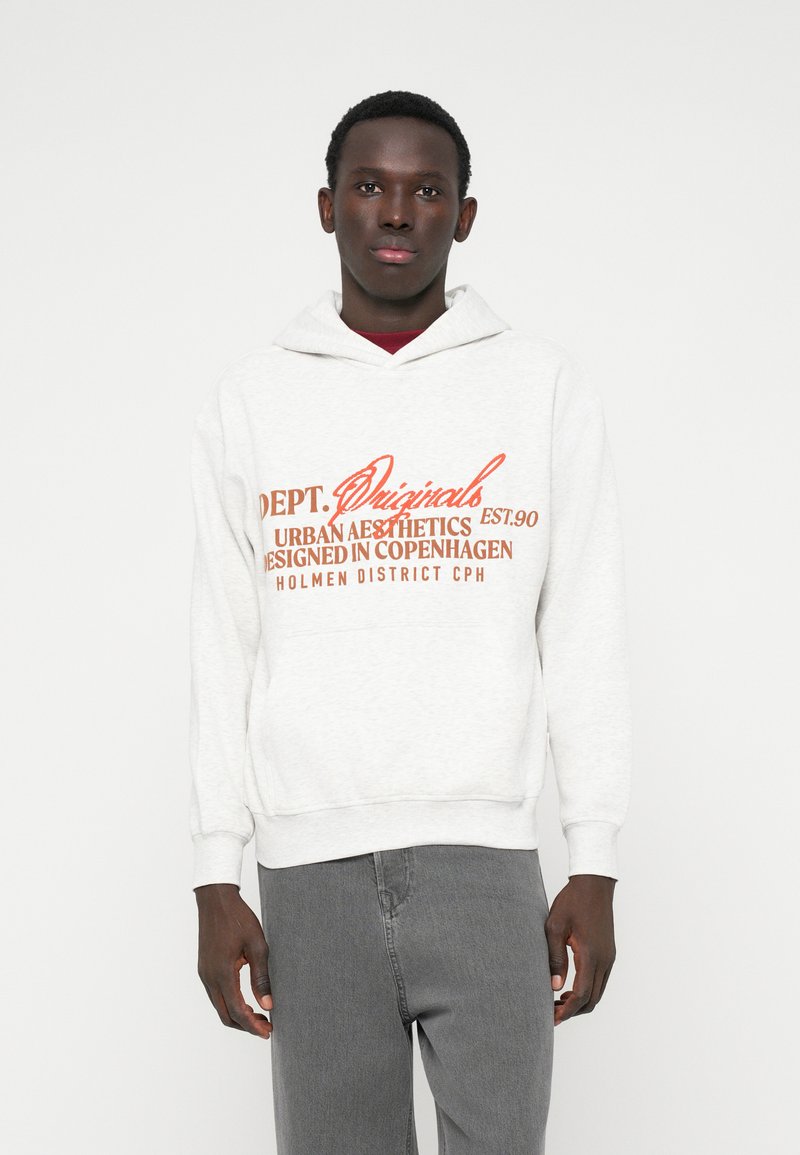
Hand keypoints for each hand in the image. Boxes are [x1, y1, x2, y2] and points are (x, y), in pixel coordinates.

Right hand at [195, 883, 272, 1038]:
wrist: (216, 899)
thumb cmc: (238, 918)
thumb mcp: (257, 945)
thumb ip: (262, 977)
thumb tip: (268, 1005)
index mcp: (223, 973)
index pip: (237, 1011)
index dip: (253, 1026)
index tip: (268, 1032)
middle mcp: (209, 977)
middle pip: (225, 1015)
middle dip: (246, 1026)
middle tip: (266, 1028)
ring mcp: (204, 974)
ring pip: (219, 1007)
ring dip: (238, 1016)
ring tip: (259, 1016)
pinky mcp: (204, 969)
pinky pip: (216, 995)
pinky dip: (230, 1004)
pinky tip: (245, 1000)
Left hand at [545, 874, 616, 1025]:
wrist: (594, 884)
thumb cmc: (571, 902)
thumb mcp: (555, 927)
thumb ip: (555, 958)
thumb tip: (554, 987)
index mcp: (591, 955)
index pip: (582, 995)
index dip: (567, 1010)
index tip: (552, 1018)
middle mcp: (604, 959)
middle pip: (592, 999)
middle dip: (573, 1011)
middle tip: (551, 1013)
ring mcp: (609, 957)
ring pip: (598, 992)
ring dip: (580, 1002)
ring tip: (557, 1002)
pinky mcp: (608, 953)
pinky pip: (600, 980)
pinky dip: (587, 990)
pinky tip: (569, 987)